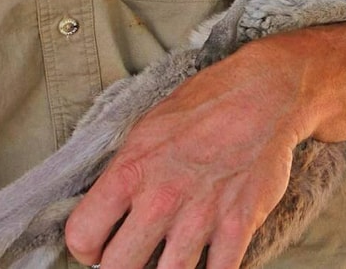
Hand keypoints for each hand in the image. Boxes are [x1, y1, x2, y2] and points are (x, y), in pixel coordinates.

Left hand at [65, 41, 313, 268]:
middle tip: (137, 255)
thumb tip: (110, 206)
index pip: (81, 235)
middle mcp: (160, 199)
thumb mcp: (149, 127)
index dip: (88, 247)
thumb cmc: (207, 103)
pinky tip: (210, 259)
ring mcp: (201, 216)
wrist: (264, 94)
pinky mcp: (238, 225)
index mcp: (130, 170)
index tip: (101, 246)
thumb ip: (127, 171)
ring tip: (173, 255)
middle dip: (123, 265)